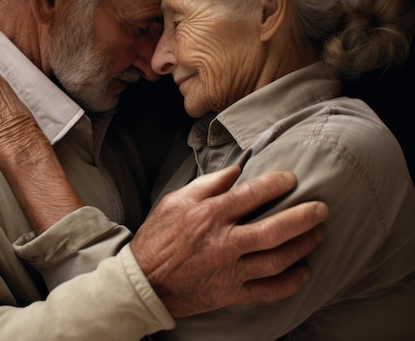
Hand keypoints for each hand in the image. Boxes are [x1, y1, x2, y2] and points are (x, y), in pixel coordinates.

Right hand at [131, 166, 327, 317]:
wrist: (144, 281)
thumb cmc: (157, 237)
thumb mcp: (174, 201)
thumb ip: (206, 185)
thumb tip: (235, 171)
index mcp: (208, 216)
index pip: (251, 195)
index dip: (276, 184)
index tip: (292, 178)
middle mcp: (223, 243)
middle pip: (274, 231)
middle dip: (303, 218)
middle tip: (322, 209)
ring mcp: (229, 271)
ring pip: (276, 261)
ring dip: (303, 247)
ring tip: (318, 234)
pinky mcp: (230, 293)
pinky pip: (267, 292)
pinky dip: (290, 284)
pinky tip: (303, 272)